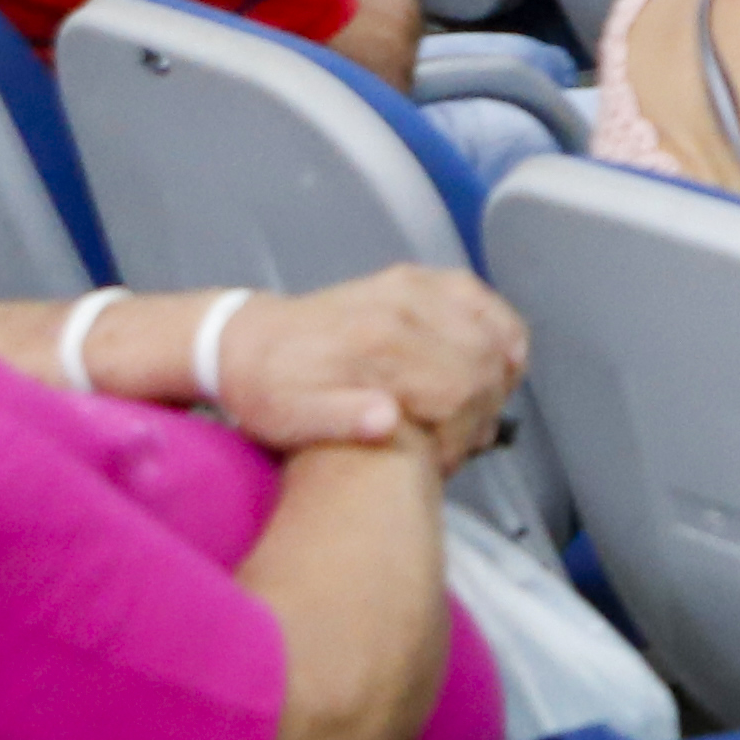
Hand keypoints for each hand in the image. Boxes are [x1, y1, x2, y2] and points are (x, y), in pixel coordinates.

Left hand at [211, 268, 529, 465]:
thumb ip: (341, 420)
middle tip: (462, 441)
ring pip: (491, 329)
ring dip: (498, 374)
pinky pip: (478, 298)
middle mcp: (400, 307)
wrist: (241, 342)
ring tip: (475, 408)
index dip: (463, 433)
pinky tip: (494, 357)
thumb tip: (389, 421)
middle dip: (485, 408)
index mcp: (374, 345)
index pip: (458, 389)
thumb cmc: (270, 391)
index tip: (445, 460)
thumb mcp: (292, 421)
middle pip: (484, 360)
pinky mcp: (413, 279)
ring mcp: (410, 287)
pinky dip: (499, 328)